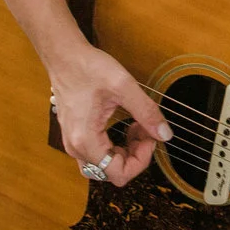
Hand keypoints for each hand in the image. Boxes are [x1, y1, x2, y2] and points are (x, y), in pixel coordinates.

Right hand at [48, 45, 168, 186]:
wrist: (64, 56)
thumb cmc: (87, 68)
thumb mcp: (124, 86)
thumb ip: (147, 112)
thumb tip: (165, 134)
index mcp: (85, 140)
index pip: (119, 174)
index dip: (141, 160)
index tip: (149, 136)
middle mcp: (76, 147)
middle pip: (112, 173)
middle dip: (135, 156)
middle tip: (145, 131)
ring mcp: (73, 143)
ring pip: (105, 166)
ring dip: (125, 153)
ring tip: (136, 128)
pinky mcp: (75, 136)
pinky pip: (98, 155)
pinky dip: (115, 147)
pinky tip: (125, 126)